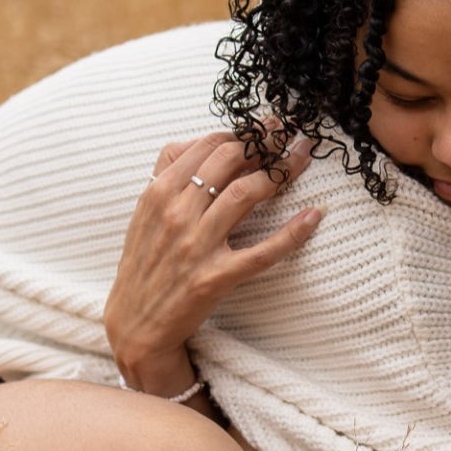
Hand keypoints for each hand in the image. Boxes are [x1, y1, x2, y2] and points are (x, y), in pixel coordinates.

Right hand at [104, 130, 320, 396]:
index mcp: (158, 193)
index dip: (242, 132)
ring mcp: (196, 246)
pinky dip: (293, 232)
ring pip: (246, 194)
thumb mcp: (144, 214)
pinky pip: (262, 252)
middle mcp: (176, 214)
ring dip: (281, 171)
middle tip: (289, 134)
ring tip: (303, 157)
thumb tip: (194, 142)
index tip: (266, 127)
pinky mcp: (215, 278)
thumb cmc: (146, 264)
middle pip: (229, 162)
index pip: (207, 147)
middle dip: (265, 141)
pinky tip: (315, 215)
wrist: (135, 324)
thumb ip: (166, 174)